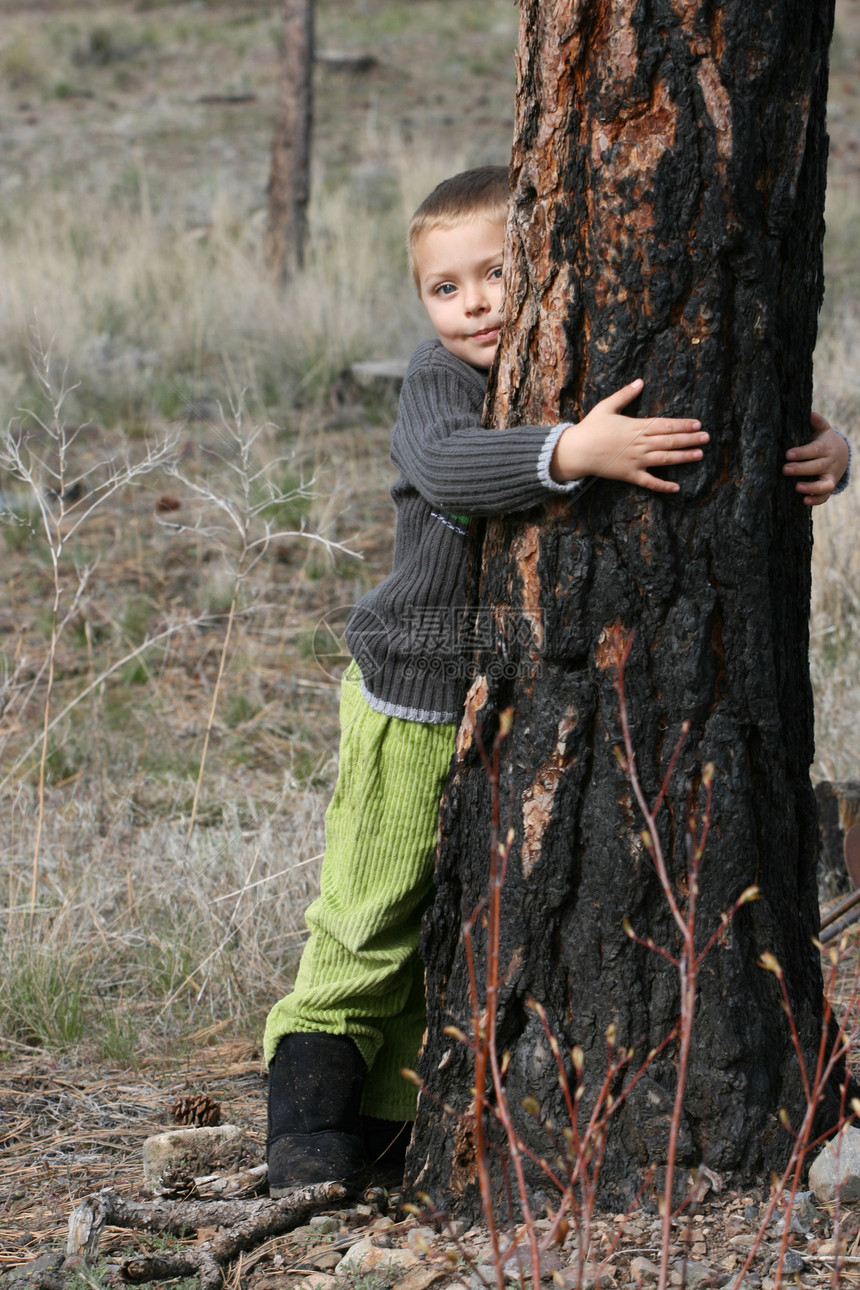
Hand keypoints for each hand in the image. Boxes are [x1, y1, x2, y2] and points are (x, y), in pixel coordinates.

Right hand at [551, 379, 707, 491]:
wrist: (577, 451)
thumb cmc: (591, 428)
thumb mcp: (607, 406)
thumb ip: (625, 394)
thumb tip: (640, 381)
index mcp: (636, 427)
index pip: (665, 425)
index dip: (683, 425)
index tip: (697, 424)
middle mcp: (639, 444)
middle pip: (669, 441)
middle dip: (690, 439)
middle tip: (707, 438)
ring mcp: (636, 461)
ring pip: (665, 459)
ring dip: (683, 457)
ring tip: (699, 455)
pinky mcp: (630, 475)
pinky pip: (649, 482)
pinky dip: (663, 486)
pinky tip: (676, 488)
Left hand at [783, 411, 849, 505]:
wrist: (842, 454)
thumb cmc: (824, 441)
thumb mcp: (823, 430)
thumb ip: (817, 423)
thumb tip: (811, 413)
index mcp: (825, 448)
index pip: (814, 450)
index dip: (802, 453)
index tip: (787, 454)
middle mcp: (829, 463)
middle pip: (817, 467)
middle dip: (801, 469)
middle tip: (784, 469)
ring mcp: (830, 476)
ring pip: (824, 484)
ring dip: (811, 487)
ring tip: (797, 487)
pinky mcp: (829, 487)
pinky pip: (825, 496)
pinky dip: (816, 500)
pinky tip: (804, 501)